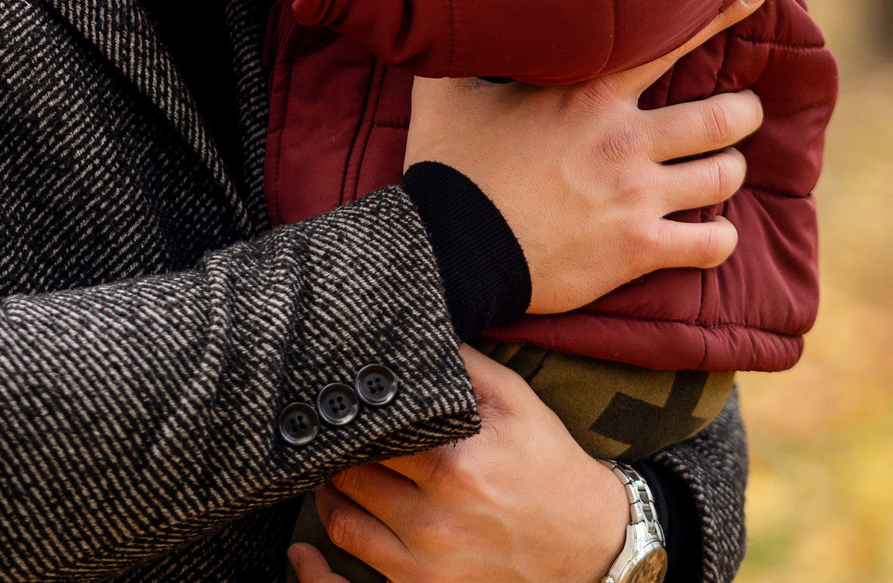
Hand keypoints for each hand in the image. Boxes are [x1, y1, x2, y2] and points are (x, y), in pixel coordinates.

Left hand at [288, 347, 628, 582]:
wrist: (591, 542)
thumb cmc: (548, 466)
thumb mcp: (516, 401)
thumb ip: (461, 364)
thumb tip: (412, 333)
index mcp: (455, 464)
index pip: (371, 431)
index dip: (348, 414)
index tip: (335, 401)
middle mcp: (436, 518)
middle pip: (350, 474)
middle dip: (337, 450)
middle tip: (329, 433)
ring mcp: (427, 563)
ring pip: (341, 521)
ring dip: (327, 493)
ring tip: (331, 472)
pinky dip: (316, 571)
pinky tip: (301, 553)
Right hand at [406, 0, 766, 314]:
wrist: (449, 248)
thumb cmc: (449, 165)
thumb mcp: (449, 89)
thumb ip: (470, 49)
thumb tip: (456, 8)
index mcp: (590, 93)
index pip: (672, 38)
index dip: (721, 13)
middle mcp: (625, 139)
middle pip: (724, 116)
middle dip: (744, 112)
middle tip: (742, 112)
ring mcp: (636, 195)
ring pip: (724, 175)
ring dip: (730, 170)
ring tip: (724, 168)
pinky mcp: (638, 249)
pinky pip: (710, 244)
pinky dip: (719, 239)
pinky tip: (712, 235)